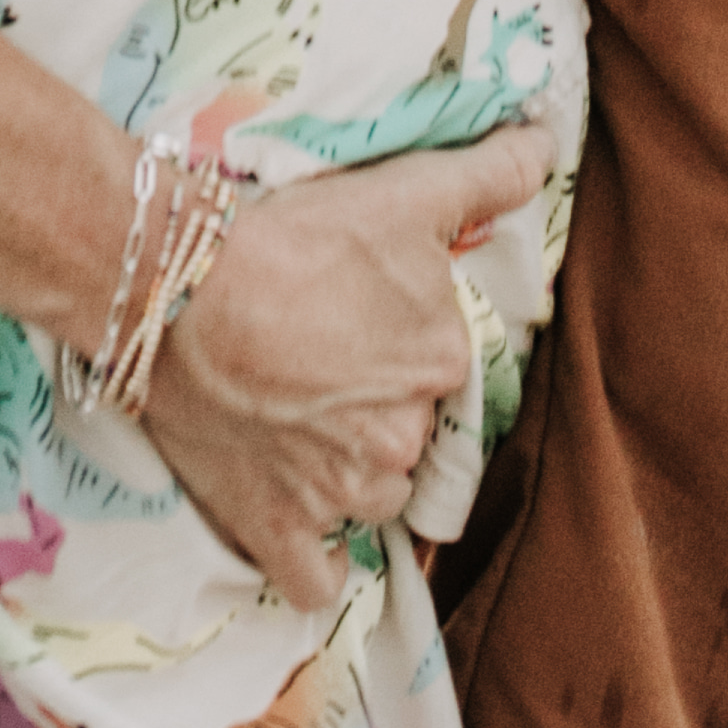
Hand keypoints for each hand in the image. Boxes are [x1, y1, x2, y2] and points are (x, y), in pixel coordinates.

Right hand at [140, 120, 551, 602]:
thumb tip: (547, 146)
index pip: (442, 363)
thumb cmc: (295, 239)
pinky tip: (300, 520)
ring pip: (369, 501)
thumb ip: (489, 174)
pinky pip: (317, 580)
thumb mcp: (406, 191)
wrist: (180, 293)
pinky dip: (315, 560)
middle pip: (407, 434)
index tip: (359, 315)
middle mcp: (401, 442)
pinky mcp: (275, 532)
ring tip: (299, 423)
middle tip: (320, 362)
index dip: (401, 339)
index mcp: (442, 365)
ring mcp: (338, 497)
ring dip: (347, 475)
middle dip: (375, 407)